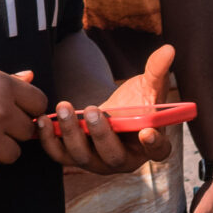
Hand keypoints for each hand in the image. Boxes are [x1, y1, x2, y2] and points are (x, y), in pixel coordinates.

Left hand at [37, 58, 177, 176]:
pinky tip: (43, 119)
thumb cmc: (137, 102)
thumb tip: (168, 50)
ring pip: (83, 157)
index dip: (154, 145)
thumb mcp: (150, 85)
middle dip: (101, 135)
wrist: (114, 112)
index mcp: (151, 145)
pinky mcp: (75, 157)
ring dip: (71, 134)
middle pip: (114, 157)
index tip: (147, 132)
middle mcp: (125, 160)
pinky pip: (60, 155)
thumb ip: (158, 70)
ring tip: (65, 107)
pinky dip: (50, 139)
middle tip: (92, 111)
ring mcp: (98, 162)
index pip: (158, 151)